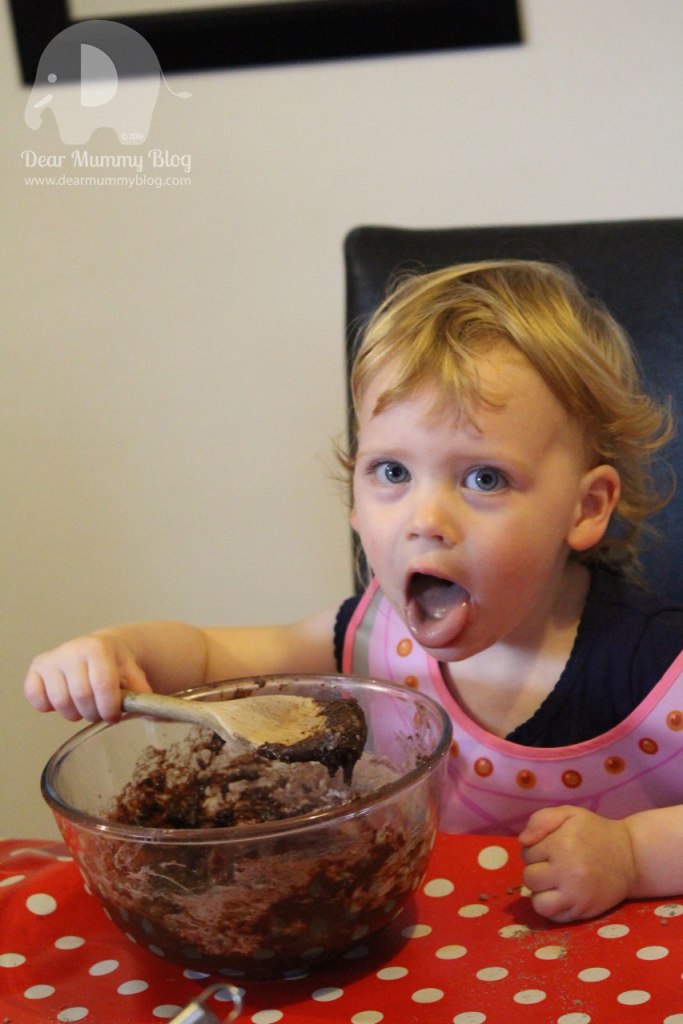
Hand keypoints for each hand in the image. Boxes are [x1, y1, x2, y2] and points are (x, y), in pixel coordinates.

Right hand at [24, 633, 150, 722]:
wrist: (99, 647)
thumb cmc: (117, 664)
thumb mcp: (133, 672)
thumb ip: (140, 691)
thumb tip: (149, 711)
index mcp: (98, 648)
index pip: (102, 685)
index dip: (109, 707)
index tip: (114, 716)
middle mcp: (72, 649)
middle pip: (81, 697)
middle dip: (94, 713)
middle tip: (101, 713)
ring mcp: (53, 658)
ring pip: (60, 702)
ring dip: (74, 714)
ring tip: (85, 707)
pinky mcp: (37, 667)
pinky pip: (35, 696)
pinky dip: (48, 706)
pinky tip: (64, 702)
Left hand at [518, 805, 636, 921]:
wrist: (630, 857)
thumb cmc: (594, 832)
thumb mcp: (569, 814)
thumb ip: (540, 820)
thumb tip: (522, 842)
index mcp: (562, 844)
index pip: (526, 853)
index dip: (535, 849)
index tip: (551, 846)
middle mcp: (568, 872)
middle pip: (529, 878)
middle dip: (536, 869)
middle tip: (553, 864)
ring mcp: (576, 896)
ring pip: (538, 903)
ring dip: (541, 892)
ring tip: (554, 882)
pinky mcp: (584, 912)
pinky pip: (553, 918)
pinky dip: (553, 907)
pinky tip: (562, 894)